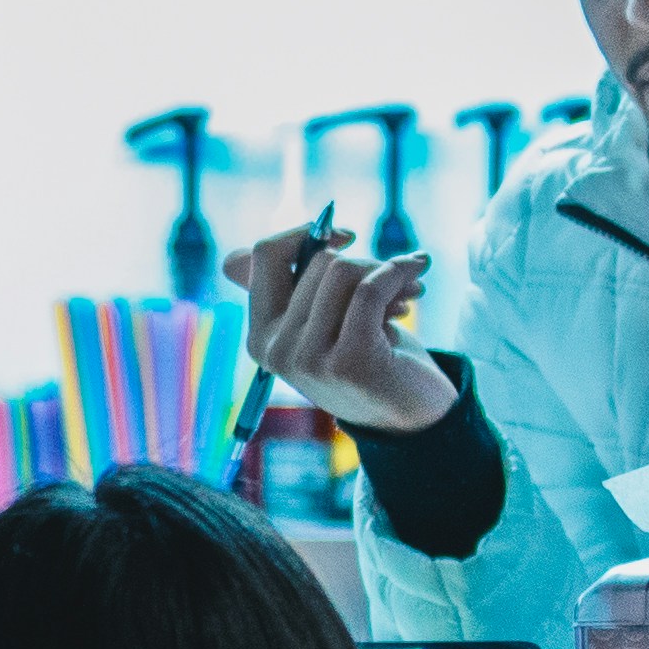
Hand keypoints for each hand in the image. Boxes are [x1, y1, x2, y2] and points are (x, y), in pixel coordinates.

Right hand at [224, 218, 452, 430]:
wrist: (411, 415)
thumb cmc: (368, 356)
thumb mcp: (321, 322)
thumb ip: (285, 290)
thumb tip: (231, 261)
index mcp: (260, 336)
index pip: (262, 256)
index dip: (304, 233)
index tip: (345, 236)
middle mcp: (275, 349)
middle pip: (317, 260)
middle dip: (363, 259)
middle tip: (392, 278)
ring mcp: (308, 359)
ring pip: (343, 270)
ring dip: (385, 270)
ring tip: (407, 291)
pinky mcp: (348, 361)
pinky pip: (370, 289)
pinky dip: (398, 276)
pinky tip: (417, 285)